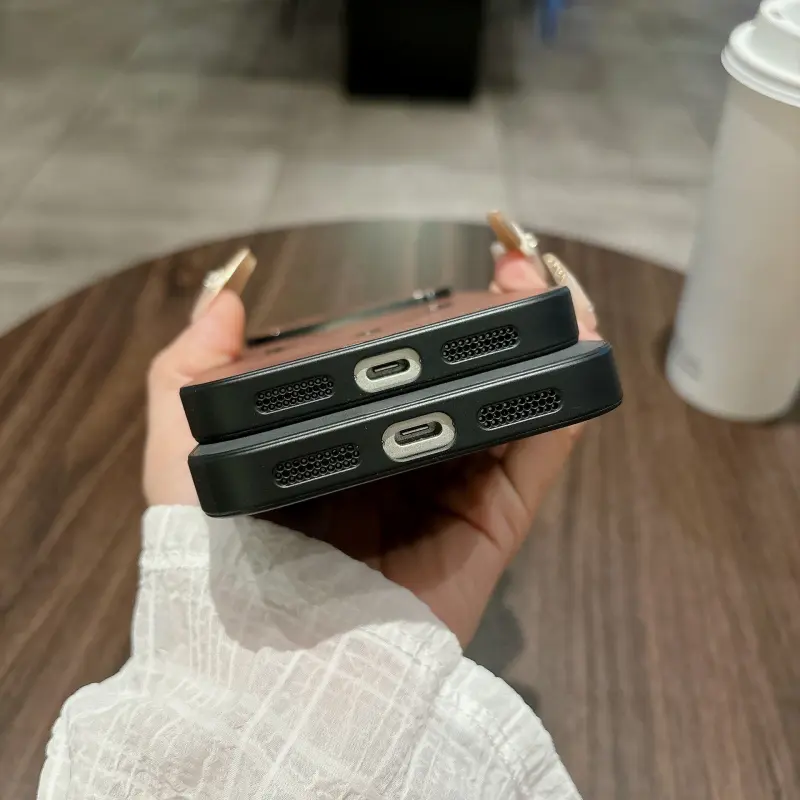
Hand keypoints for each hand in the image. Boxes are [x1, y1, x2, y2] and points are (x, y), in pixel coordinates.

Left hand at [144, 253, 598, 645]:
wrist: (264, 666)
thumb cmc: (220, 562)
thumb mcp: (184, 458)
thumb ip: (192, 374)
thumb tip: (226, 295)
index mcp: (347, 445)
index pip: (402, 375)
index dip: (431, 323)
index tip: (444, 274)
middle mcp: (405, 464)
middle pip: (468, 384)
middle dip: (499, 323)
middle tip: (510, 268)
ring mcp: (453, 494)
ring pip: (513, 411)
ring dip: (543, 349)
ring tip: (549, 291)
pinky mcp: (490, 528)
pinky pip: (537, 460)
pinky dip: (563, 406)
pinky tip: (571, 352)